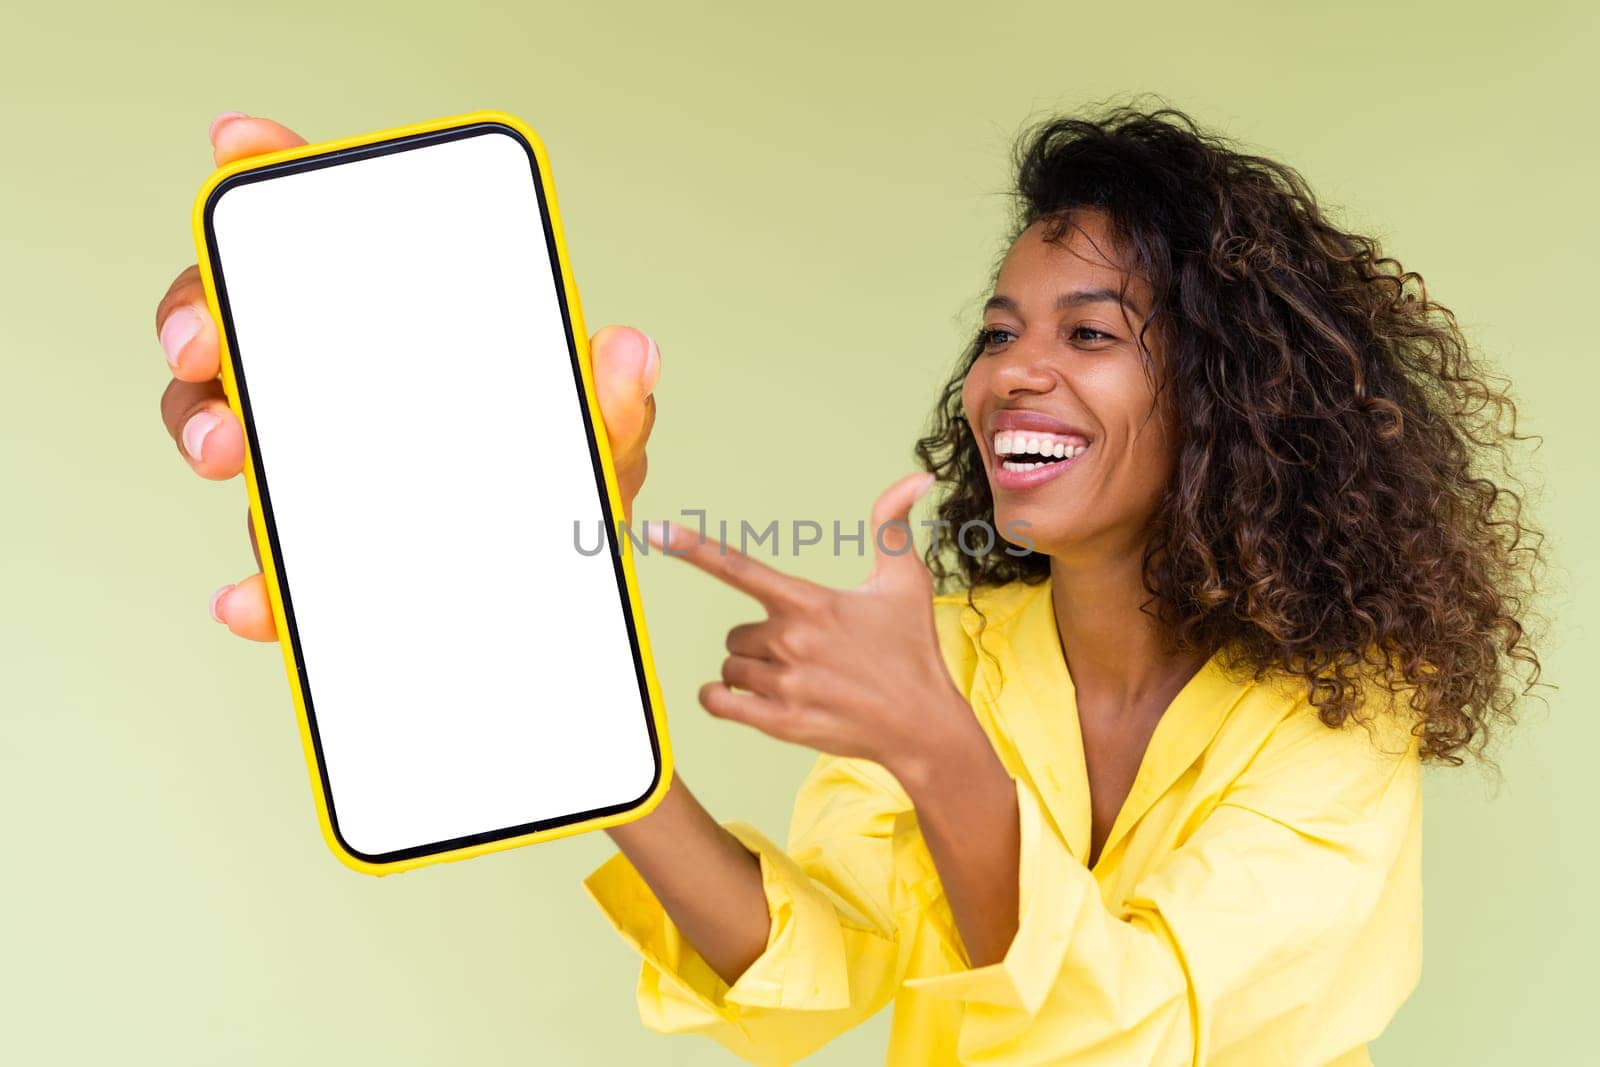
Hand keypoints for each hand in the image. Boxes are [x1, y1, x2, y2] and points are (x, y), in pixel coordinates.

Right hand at [156, 113, 658, 640]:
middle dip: (203, 315)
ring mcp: (314, 459)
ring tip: (230, 453)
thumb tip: (630, 350)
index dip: (278, 173)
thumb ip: (612, 401)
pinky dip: (256, 584)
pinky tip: (252, 599)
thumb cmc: (562, 484)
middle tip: (208, 343)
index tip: (242, 146)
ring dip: (207, 430)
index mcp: (409, 328)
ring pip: (223, 422)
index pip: (329, 234)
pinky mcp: (311, 550)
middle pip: (240, 318)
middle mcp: (341, 378)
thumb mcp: (595, 438)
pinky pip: (266, 559)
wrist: (550, 593)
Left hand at [646, 472, 977, 782]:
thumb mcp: (907, 581)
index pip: (738, 568)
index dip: (692, 547)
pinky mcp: (780, 723)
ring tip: (798, 679)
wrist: (924, 727)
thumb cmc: (913, 650)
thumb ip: (893, 526)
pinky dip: (720, 697)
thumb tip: (919, 477)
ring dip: (751, 671)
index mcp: (811, 602)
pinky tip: (743, 697)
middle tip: (805, 652)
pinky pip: (719, 701)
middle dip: (760, 641)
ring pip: (731, 667)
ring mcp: (784, 684)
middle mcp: (792, 641)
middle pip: (736, 632)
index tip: (654, 531)